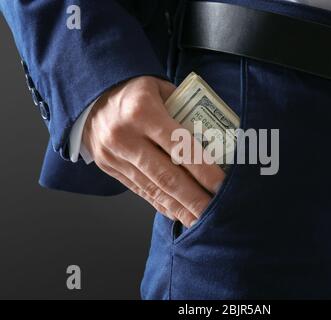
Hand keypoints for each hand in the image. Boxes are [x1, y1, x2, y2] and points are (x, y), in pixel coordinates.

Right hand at [82, 76, 224, 227]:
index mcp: (143, 111)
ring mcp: (115, 156)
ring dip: (180, 208)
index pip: (180, 146)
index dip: (203, 170)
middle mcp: (126, 136)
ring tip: (200, 221)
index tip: (222, 186)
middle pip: (167, 176)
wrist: (90, 96)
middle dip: (194, 198)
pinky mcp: (110, 168)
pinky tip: (178, 213)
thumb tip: (214, 138)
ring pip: (154, 188)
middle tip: (216, 213)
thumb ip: (185, 111)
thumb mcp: (161, 89)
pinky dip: (162, 204)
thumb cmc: (135, 91)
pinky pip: (141, 190)